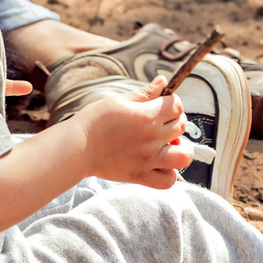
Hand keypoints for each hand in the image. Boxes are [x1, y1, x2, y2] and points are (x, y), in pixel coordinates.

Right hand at [73, 90, 190, 189]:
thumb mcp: (119, 101)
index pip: (176, 105)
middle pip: (181, 125)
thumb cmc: (94, 120)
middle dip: (175, 120)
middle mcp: (153, 138)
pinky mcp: (141, 175)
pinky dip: (169, 173)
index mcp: (148, 117)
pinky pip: (167, 180)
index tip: (163, 103)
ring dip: (181, 147)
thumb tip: (163, 81)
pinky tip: (160, 164)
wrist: (77, 146)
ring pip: (184, 155)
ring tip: (168, 144)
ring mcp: (149, 159)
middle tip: (161, 120)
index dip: (172, 101)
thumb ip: (144, 93)